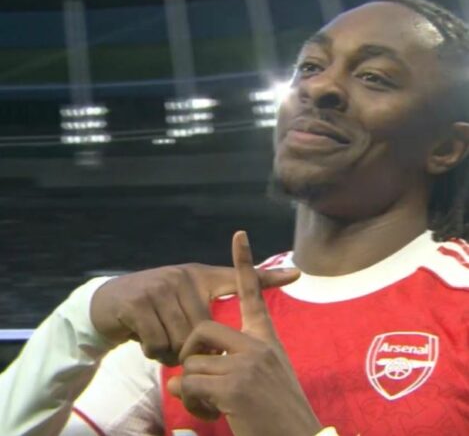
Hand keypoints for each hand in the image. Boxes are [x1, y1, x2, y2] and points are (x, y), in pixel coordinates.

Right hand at [90, 257, 298, 365]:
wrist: (110, 304)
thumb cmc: (155, 307)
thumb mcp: (183, 304)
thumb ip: (206, 317)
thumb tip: (230, 341)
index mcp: (201, 277)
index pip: (239, 279)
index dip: (269, 276)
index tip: (297, 273)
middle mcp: (184, 277)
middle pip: (205, 330)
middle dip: (193, 350)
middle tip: (178, 349)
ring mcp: (161, 286)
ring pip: (181, 340)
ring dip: (170, 352)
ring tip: (160, 339)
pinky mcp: (140, 302)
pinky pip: (158, 344)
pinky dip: (152, 351)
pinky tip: (145, 338)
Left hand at [168, 231, 321, 435]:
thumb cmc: (278, 412)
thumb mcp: (259, 380)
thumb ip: (221, 370)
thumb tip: (177, 376)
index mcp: (266, 339)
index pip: (253, 292)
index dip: (245, 263)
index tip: (239, 235)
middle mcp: (258, 345)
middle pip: (203, 327)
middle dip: (189, 351)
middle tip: (190, 374)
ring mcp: (248, 364)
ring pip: (192, 361)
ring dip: (191, 387)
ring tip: (208, 405)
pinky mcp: (236, 387)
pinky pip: (191, 383)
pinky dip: (191, 401)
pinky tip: (209, 414)